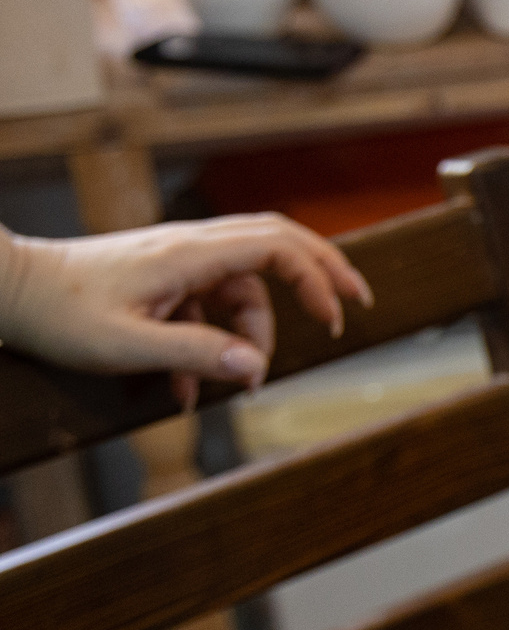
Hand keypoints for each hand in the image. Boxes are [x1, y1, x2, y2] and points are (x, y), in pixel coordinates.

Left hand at [0, 213, 371, 405]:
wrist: (8, 290)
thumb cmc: (56, 313)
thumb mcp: (127, 346)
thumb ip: (195, 355)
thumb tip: (255, 367)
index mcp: (188, 254)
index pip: (276, 247)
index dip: (318, 277)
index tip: (337, 316)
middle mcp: (189, 247)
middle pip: (277, 243)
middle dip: (320, 275)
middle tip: (354, 306)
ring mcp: (176, 260)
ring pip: (240, 287)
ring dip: (247, 335)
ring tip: (231, 384)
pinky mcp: (162, 277)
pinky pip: (206, 305)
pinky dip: (208, 343)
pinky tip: (181, 386)